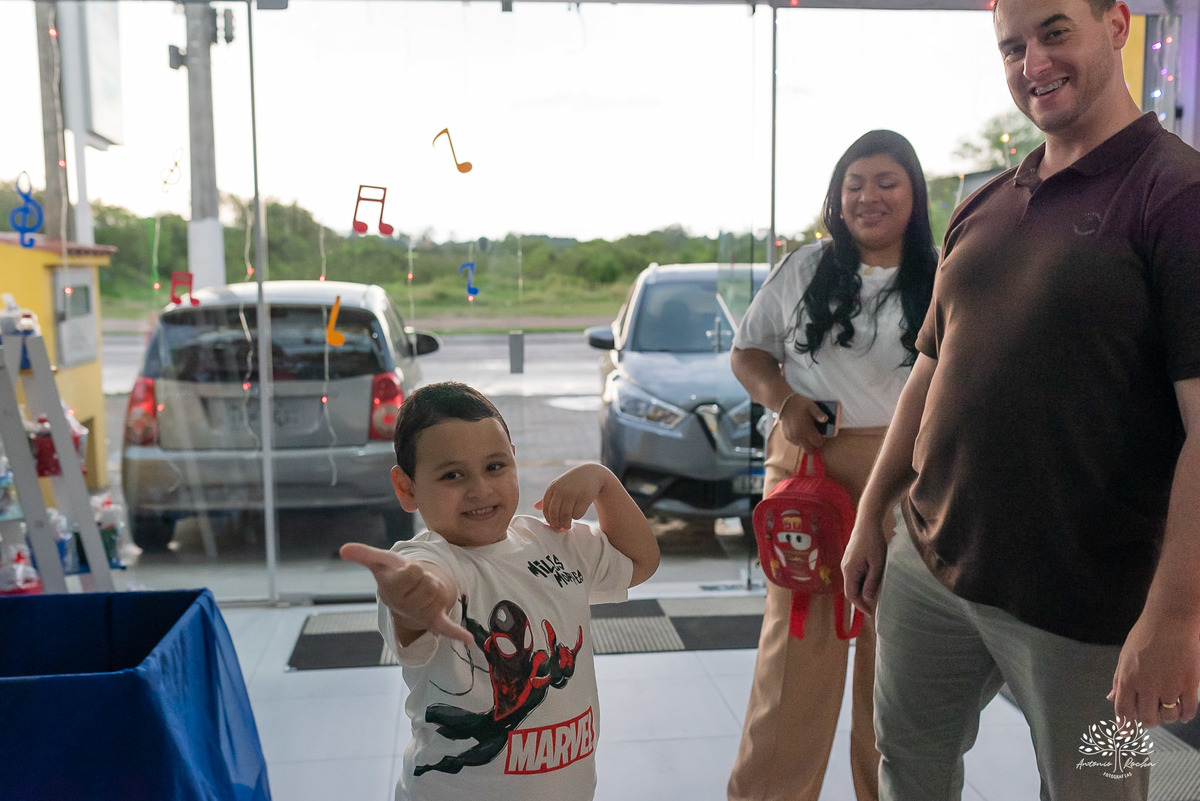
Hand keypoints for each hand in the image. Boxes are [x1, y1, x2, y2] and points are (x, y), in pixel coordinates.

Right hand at [339, 542, 471, 643]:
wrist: (405, 598)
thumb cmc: (394, 576)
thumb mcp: (382, 562)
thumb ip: (365, 554)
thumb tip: (343, 549)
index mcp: (392, 591)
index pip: (414, 571)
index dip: (414, 568)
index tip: (408, 571)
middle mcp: (405, 606)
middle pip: (429, 581)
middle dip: (426, 577)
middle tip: (416, 582)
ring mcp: (420, 614)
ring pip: (440, 592)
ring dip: (435, 588)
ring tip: (423, 591)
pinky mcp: (435, 621)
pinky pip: (446, 628)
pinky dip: (456, 633)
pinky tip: (467, 638)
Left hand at [535, 463, 609, 530]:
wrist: (591, 473)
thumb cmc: (571, 482)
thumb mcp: (558, 486)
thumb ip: (547, 497)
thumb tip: (536, 507)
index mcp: (552, 488)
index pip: (546, 509)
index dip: (549, 519)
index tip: (553, 524)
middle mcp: (561, 490)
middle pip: (555, 514)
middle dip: (557, 524)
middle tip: (561, 528)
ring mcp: (572, 494)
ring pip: (565, 516)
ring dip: (566, 524)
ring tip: (568, 526)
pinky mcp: (584, 498)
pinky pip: (577, 514)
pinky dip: (576, 517)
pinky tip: (577, 513)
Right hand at [779, 395, 829, 452]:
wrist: (785, 404)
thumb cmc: (800, 405)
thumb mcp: (811, 406)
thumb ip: (819, 414)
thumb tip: (826, 419)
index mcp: (806, 429)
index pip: (818, 443)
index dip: (821, 440)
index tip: (821, 434)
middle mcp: (798, 436)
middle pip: (810, 449)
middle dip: (813, 444)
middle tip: (814, 435)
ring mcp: (792, 437)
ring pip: (803, 447)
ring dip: (806, 442)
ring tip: (806, 431)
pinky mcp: (787, 437)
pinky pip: (796, 443)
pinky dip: (799, 440)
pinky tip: (800, 431)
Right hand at [842, 515, 889, 615]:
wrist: (867, 522)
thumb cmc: (874, 542)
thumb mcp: (877, 564)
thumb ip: (871, 582)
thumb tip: (866, 598)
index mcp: (850, 571)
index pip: (852, 595)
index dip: (860, 606)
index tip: (870, 613)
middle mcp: (845, 568)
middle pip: (851, 589)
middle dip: (861, 599)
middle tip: (874, 606)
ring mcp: (846, 562)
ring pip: (853, 582)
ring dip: (862, 590)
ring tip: (875, 593)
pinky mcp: (850, 558)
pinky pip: (854, 575)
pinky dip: (861, 581)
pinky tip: (872, 579)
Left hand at [1109, 609, 1199, 726]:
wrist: (1170, 620)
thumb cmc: (1145, 635)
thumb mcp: (1125, 656)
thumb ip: (1119, 680)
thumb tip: (1111, 698)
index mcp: (1127, 678)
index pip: (1123, 710)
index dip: (1125, 725)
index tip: (1127, 734)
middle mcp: (1146, 686)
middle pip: (1146, 718)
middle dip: (1148, 721)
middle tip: (1152, 715)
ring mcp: (1169, 686)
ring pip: (1168, 717)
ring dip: (1168, 718)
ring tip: (1168, 708)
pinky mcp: (1189, 684)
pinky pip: (1188, 710)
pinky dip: (1185, 715)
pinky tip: (1183, 712)